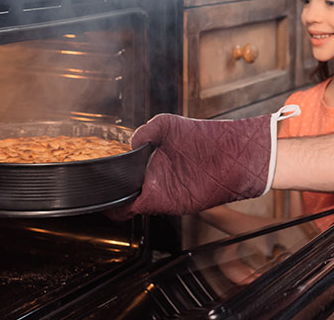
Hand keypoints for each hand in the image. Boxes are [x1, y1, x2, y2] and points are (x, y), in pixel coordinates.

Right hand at [106, 112, 273, 216]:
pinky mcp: (171, 202)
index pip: (123, 174)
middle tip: (99, 182)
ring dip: (116, 199)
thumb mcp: (171, 124)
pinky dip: (128, 207)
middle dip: (107, 190)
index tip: (98, 172)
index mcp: (151, 161)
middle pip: (121, 191)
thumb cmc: (207, 137)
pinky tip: (125, 195)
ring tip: (108, 188)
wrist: (235, 153)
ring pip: (127, 203)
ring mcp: (162, 191)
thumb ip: (149, 128)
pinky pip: (143, 209)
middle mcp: (154, 178)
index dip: (108, 175)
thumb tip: (132, 142)